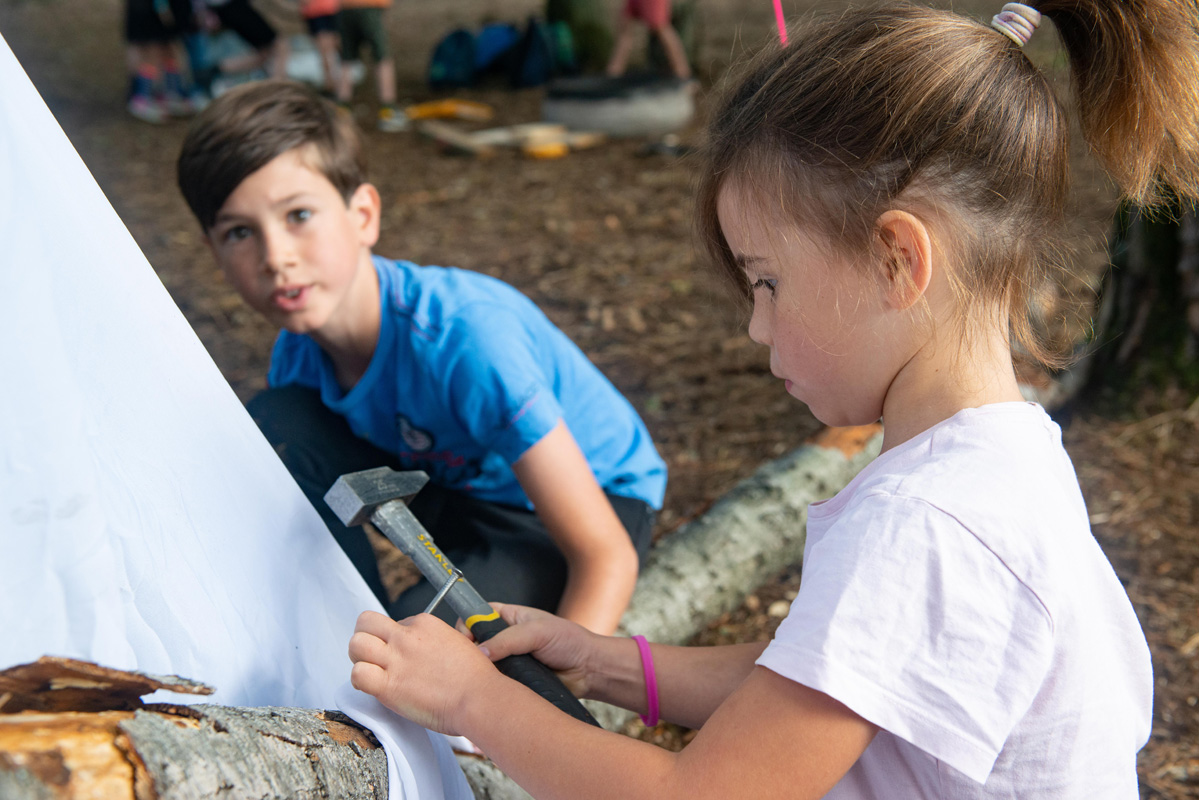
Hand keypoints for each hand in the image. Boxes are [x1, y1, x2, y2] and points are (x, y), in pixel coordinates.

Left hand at [349, 610, 500, 734]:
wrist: (479, 698)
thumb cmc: (475, 678)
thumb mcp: (458, 642)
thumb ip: (436, 641)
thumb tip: (426, 650)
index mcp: (424, 623)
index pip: (394, 623)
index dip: (394, 640)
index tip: (403, 656)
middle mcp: (407, 637)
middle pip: (366, 622)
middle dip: (365, 637)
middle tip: (374, 656)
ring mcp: (396, 660)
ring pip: (356, 644)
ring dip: (359, 658)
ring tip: (371, 670)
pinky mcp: (389, 686)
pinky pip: (357, 674)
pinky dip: (360, 681)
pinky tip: (372, 687)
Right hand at [473, 603, 599, 697]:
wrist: (588, 670)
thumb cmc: (570, 642)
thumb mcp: (538, 632)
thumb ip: (508, 639)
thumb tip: (483, 651)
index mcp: (509, 618)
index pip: (477, 616)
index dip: (467, 625)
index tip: (465, 639)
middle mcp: (505, 638)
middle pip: (475, 643)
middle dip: (471, 652)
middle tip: (474, 661)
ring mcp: (508, 660)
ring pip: (483, 666)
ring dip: (484, 671)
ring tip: (488, 677)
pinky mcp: (513, 681)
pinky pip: (496, 684)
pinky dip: (494, 687)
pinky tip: (496, 690)